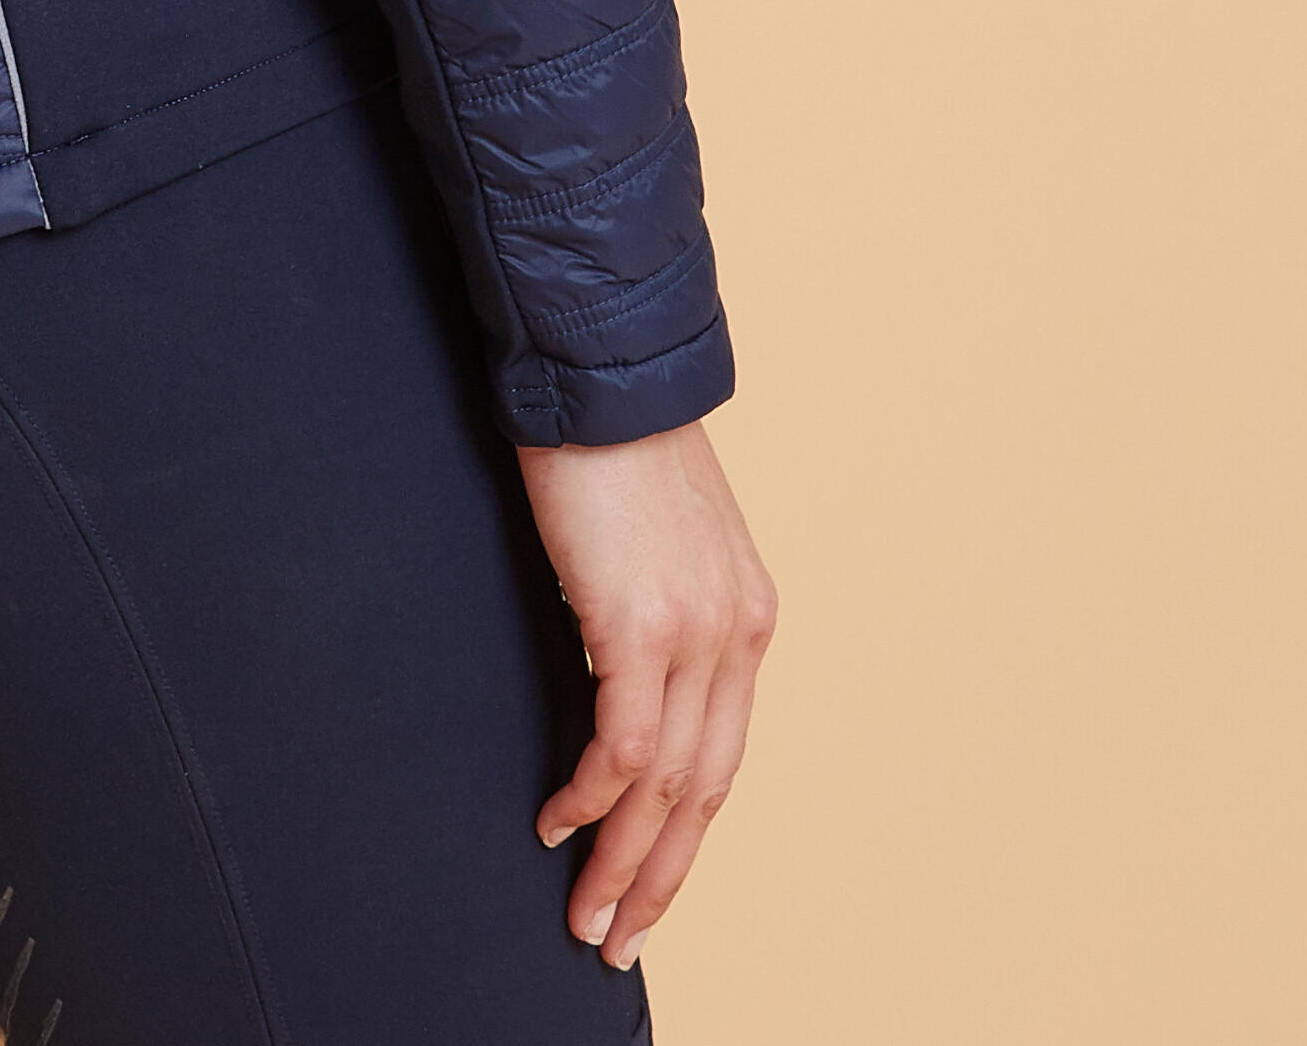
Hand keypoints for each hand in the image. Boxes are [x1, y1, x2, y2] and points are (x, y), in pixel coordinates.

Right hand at [517, 416, 777, 972]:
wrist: (598, 372)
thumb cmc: (612, 447)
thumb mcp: (661, 541)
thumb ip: (658, 608)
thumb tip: (620, 669)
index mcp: (748, 618)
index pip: (722, 756)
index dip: (684, 833)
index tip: (647, 881)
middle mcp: (738, 634)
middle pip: (705, 790)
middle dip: (659, 874)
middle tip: (615, 933)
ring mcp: (696, 633)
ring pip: (665, 785)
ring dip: (621, 858)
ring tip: (585, 909)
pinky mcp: (640, 623)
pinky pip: (620, 744)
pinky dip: (590, 796)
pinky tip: (558, 822)